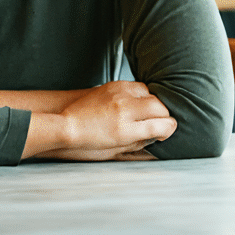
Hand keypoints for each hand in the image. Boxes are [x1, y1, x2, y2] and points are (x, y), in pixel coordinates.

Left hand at [36, 81, 175, 160]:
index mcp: (126, 130)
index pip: (163, 125)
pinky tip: (134, 103)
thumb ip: (140, 143)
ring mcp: (120, 94)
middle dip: (163, 116)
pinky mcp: (115, 84)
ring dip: (152, 104)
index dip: (168, 129)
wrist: (67, 124)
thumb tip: (158, 137)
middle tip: (157, 124)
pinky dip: (141, 95)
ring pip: (152, 94)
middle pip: (161, 107)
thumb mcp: (116, 150)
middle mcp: (125, 110)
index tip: (164, 132)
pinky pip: (139, 86)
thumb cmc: (89, 141)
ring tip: (144, 113)